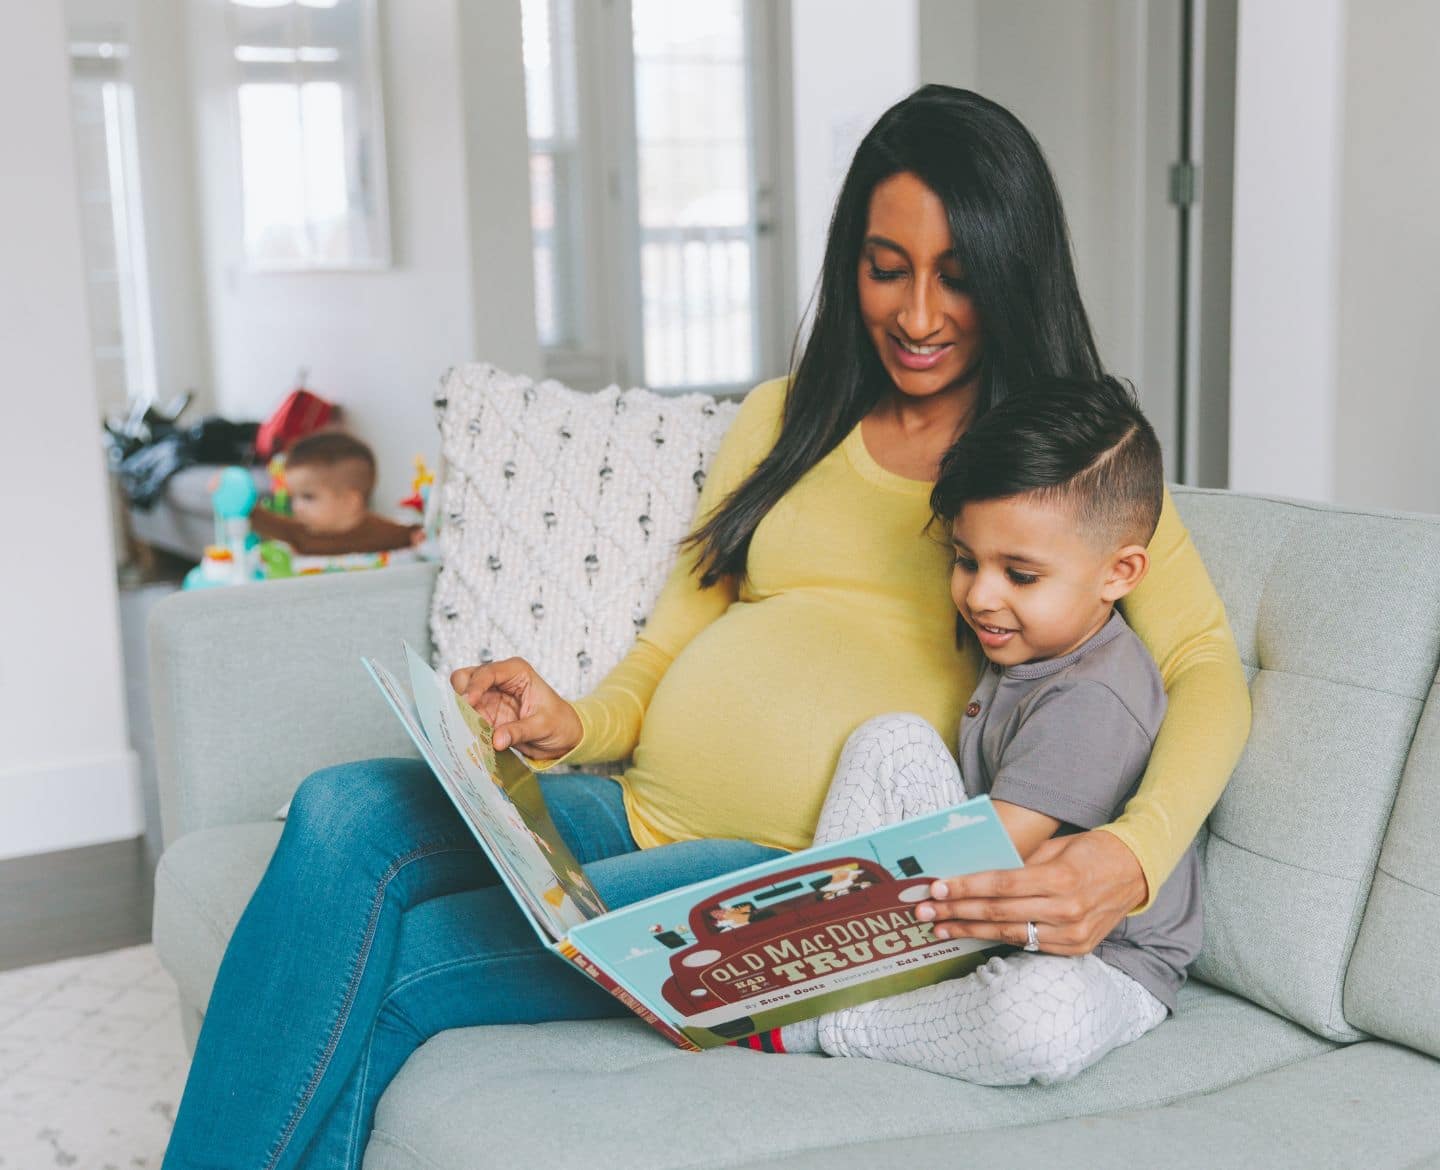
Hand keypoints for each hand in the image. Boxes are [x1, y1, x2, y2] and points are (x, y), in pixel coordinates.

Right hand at [450, 657, 582, 760]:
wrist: (563, 736)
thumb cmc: (559, 722)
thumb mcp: (544, 726)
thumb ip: (519, 731)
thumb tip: (496, 740)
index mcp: (516, 671)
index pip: (487, 672)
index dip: (475, 686)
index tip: (468, 702)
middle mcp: (498, 680)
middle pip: (465, 679)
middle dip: (461, 697)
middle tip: (465, 717)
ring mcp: (488, 697)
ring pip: (460, 698)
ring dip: (461, 714)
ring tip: (467, 730)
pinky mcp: (484, 714)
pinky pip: (466, 718)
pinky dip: (465, 726)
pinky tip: (470, 737)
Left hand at [916, 830, 1147, 955]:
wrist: (1135, 872)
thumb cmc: (1089, 850)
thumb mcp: (1054, 847)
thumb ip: (1019, 861)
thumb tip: (973, 869)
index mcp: (1060, 879)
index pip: (1001, 885)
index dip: (965, 888)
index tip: (936, 889)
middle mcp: (1066, 910)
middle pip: (999, 912)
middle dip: (957, 912)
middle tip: (925, 913)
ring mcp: (1072, 934)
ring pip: (1009, 933)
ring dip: (970, 930)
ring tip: (941, 928)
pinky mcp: (1075, 948)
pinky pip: (1028, 943)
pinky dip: (998, 938)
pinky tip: (973, 933)